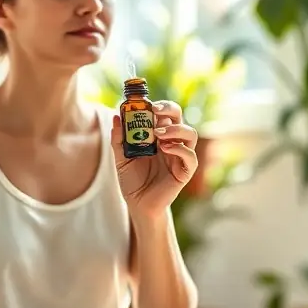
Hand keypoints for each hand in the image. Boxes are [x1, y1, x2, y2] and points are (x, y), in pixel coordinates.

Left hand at [112, 100, 197, 216]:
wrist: (138, 204)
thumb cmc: (132, 180)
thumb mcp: (121, 158)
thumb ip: (118, 139)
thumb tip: (116, 116)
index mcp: (158, 135)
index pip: (163, 112)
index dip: (156, 105)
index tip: (143, 103)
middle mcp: (171, 142)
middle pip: (179, 116)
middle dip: (169, 108)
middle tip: (154, 110)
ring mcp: (180, 156)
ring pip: (190, 133)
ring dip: (175, 129)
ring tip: (157, 133)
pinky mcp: (184, 171)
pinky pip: (191, 156)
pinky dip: (180, 149)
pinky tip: (165, 148)